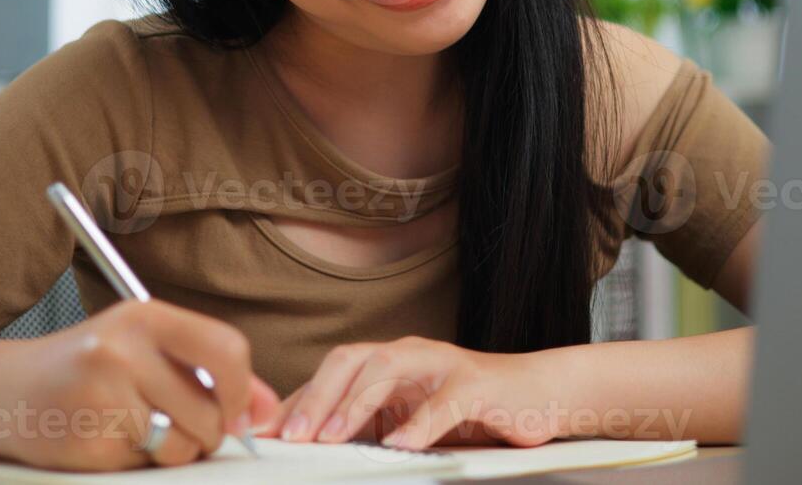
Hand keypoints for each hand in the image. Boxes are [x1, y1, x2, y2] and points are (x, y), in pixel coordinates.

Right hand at [0, 300, 280, 470]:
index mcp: (144, 316)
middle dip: (206, 432)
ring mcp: (102, 393)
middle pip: (209, 411)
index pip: (226, 350)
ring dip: (173, 451)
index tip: (234, 411)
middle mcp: (123, 348)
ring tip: (140, 430)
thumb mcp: (147, 351)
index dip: (241, 390)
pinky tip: (109, 438)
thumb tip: (266, 409)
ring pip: (182, 445)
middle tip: (177, 425)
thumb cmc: (88, 368)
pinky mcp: (88, 438)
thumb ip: (210, 373)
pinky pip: (144, 464)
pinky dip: (137, 461)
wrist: (6, 392)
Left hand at [254, 336, 555, 449]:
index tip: (264, 435)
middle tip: (293, 436)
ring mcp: (441, 365)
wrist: (536, 395)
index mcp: (387, 363)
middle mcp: (408, 355)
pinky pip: (443, 403)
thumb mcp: (408, 420)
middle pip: (351, 360)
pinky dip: (419, 425)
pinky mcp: (475, 385)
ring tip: (333, 437)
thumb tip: (311, 445)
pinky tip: (401, 446)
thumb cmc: (469, 411)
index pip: (330, 375)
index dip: (296, 402)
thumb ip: (366, 427)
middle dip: (316, 397)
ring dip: (355, 404)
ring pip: (387, 369)